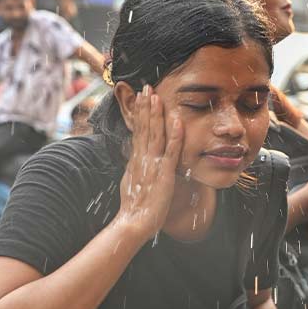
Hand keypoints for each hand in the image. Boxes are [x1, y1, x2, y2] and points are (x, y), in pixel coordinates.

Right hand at [115, 85, 183, 240]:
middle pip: (143, 127)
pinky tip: (176, 121)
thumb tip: (133, 157)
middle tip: (146, 87)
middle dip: (145, 106)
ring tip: (156, 95)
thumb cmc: (134, 206)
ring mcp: (153, 164)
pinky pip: (170, 151)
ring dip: (156, 114)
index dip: (139, 113)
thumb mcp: (131, 181)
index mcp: (135, 159)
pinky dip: (174, 135)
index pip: (137, 130)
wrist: (134, 222)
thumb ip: (134, 167)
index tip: (140, 97)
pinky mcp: (164, 173)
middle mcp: (142, 158)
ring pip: (155, 134)